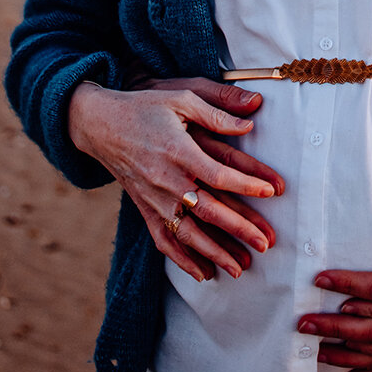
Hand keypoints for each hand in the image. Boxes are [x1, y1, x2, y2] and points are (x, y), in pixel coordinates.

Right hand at [68, 81, 283, 282]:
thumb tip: (252, 119)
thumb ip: (217, 112)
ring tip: (241, 269)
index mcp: (178, 150)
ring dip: (215, 252)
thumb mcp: (182, 98)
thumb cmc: (145, 107)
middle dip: (239, 229)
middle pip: (207, 210)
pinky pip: (164, 239)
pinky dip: (183, 260)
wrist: (100, 125)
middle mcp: (165, 179)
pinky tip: (204, 273)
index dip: (246, 184)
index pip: (218, 173)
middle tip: (266, 243)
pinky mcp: (144, 209)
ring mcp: (153, 198)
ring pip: (187, 232)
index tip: (271, 191)